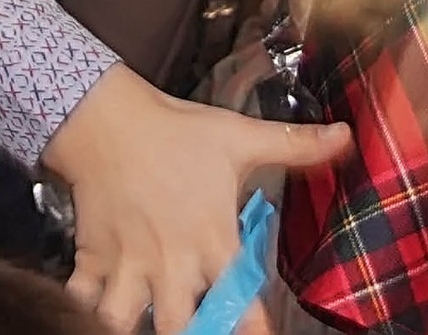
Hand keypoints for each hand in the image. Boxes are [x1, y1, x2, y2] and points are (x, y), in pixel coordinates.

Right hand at [44, 63, 349, 331]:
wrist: (107, 114)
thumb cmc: (175, 130)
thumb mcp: (239, 137)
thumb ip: (293, 146)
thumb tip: (344, 137)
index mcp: (211, 239)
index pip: (243, 303)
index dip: (254, 331)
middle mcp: (171, 260)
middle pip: (181, 329)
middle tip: (197, 328)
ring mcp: (130, 263)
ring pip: (125, 321)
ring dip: (132, 323)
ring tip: (141, 319)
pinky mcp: (94, 257)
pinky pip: (82, 297)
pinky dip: (84, 305)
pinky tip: (90, 306)